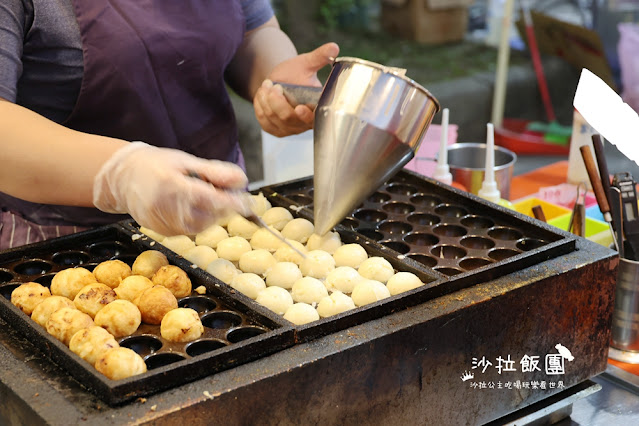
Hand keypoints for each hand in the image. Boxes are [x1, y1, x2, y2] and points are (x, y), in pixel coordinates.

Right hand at [93, 142, 250, 235]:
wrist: (122, 177)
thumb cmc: (157, 165)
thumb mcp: (186, 160)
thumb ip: (215, 171)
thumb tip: (241, 181)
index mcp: (172, 184)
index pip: (208, 198)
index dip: (230, 203)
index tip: (246, 203)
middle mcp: (165, 206)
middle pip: (207, 215)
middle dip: (224, 207)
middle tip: (229, 195)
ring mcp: (162, 222)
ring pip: (200, 226)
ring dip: (213, 215)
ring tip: (208, 198)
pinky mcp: (161, 231)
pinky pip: (189, 231)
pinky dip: (199, 221)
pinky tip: (194, 208)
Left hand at [254, 42, 338, 136]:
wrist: (280, 80)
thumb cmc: (296, 73)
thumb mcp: (307, 63)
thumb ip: (320, 57)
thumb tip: (334, 47)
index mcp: (317, 110)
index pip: (313, 119)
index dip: (306, 116)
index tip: (300, 108)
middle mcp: (304, 124)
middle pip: (288, 118)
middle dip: (277, 101)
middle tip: (273, 84)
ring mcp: (288, 129)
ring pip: (273, 119)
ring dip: (266, 100)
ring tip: (267, 84)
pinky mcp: (274, 129)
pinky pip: (263, 121)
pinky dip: (260, 105)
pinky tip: (263, 94)